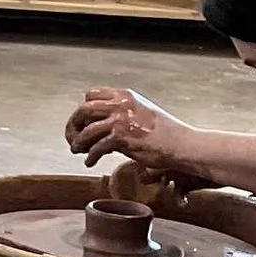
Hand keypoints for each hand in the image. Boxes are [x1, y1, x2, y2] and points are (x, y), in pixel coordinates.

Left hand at [65, 86, 204, 177]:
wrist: (183, 145)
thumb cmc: (164, 132)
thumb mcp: (141, 111)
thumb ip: (120, 111)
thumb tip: (95, 122)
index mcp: (125, 96)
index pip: (91, 95)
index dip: (83, 109)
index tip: (81, 121)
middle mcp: (120, 104)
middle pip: (83, 110)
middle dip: (74, 125)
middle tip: (72, 137)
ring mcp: (120, 120)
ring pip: (86, 131)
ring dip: (78, 143)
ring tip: (77, 150)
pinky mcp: (122, 137)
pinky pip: (96, 148)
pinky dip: (90, 156)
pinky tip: (90, 162)